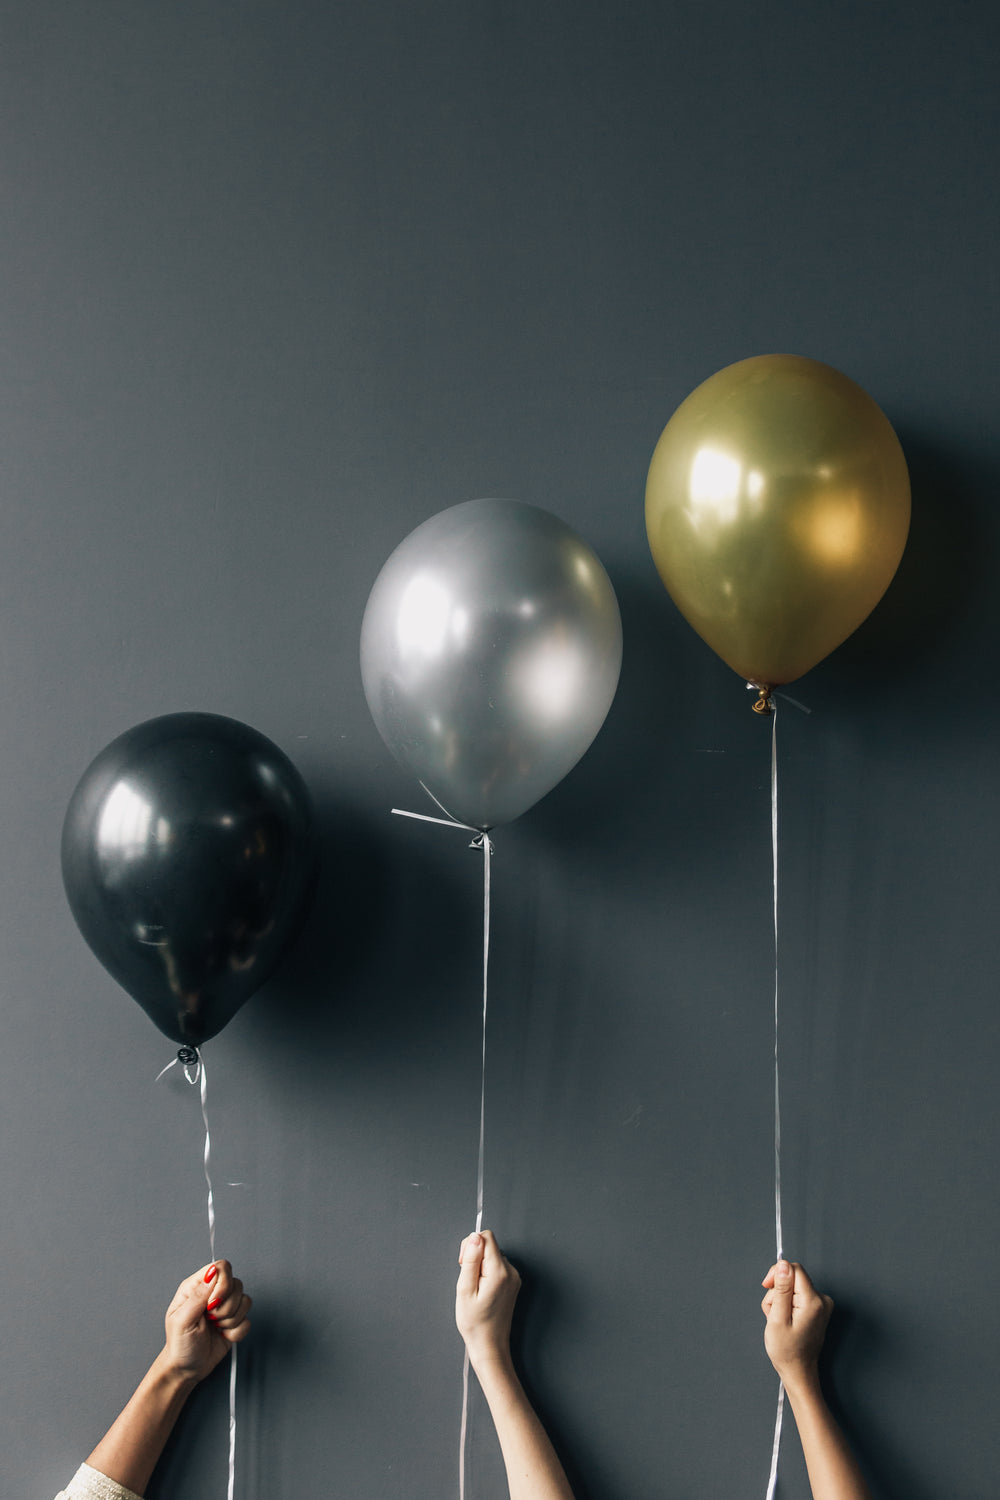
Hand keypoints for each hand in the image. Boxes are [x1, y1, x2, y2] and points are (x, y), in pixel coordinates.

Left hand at [162, 1260, 251, 1384]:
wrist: (186, 1369)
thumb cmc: (179, 1345)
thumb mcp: (182, 1320)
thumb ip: (198, 1295)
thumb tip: (212, 1272)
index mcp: (197, 1287)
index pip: (221, 1268)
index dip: (223, 1284)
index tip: (212, 1304)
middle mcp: (213, 1293)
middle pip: (236, 1284)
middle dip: (226, 1306)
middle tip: (210, 1319)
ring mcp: (225, 1307)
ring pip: (245, 1301)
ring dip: (231, 1320)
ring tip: (215, 1328)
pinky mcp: (235, 1322)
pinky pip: (248, 1320)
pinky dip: (235, 1332)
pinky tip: (222, 1336)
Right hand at [456, 1230, 520, 1368]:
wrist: (489, 1345)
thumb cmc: (475, 1322)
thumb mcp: (465, 1290)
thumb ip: (471, 1261)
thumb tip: (475, 1236)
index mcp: (500, 1271)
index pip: (486, 1237)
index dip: (471, 1246)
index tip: (464, 1264)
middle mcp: (511, 1271)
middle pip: (489, 1245)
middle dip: (475, 1256)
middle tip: (468, 1280)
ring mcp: (514, 1277)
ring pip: (492, 1255)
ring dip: (480, 1265)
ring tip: (475, 1288)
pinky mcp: (513, 1282)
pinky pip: (497, 1266)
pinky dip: (487, 1273)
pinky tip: (482, 1290)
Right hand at [761, 1260, 832, 1390]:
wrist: (798, 1371)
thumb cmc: (787, 1351)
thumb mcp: (777, 1318)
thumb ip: (781, 1289)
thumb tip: (783, 1264)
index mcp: (813, 1301)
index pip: (794, 1269)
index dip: (777, 1274)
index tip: (767, 1287)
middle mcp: (822, 1300)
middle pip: (792, 1279)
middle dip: (777, 1292)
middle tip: (772, 1312)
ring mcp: (822, 1305)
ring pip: (793, 1287)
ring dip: (780, 1300)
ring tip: (777, 1320)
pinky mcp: (818, 1309)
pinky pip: (798, 1295)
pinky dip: (787, 1305)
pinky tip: (784, 1320)